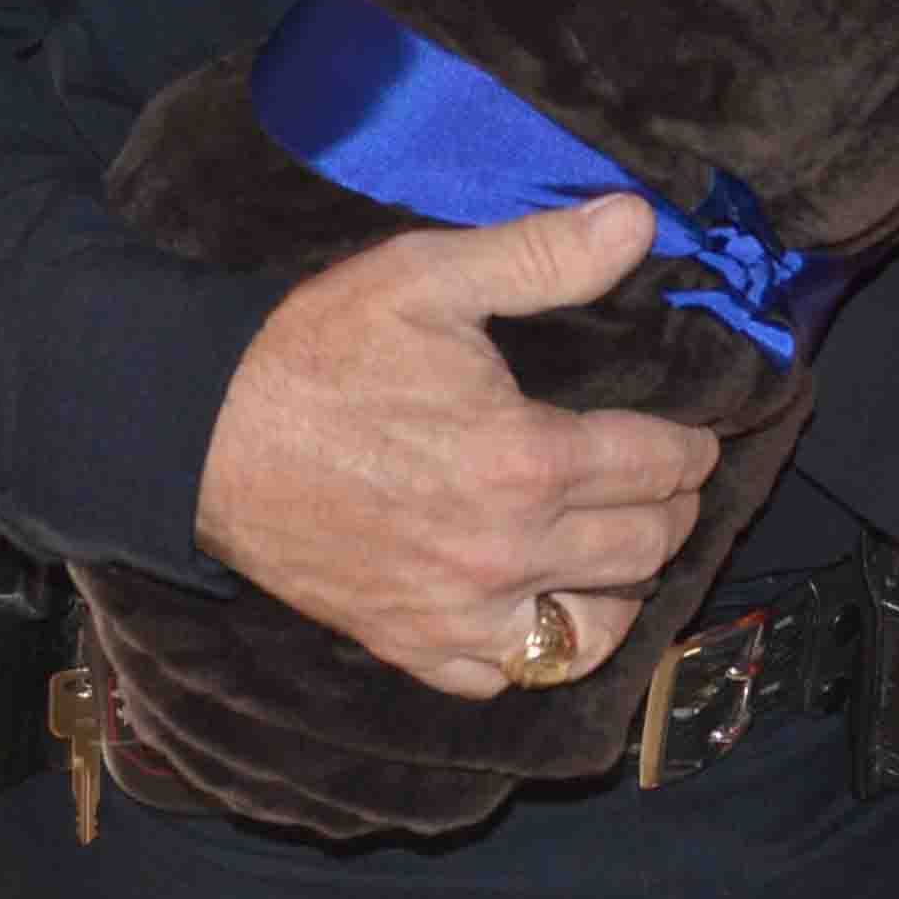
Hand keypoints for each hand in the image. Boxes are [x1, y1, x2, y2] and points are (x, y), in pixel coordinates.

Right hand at [189, 195, 720, 696]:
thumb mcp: (429, 277)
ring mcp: (460, 614)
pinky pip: (510, 677)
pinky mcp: (412, 646)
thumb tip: (637, 222)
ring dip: (627, 586)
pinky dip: (544, 650)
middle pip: (645, 548)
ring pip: (596, 629)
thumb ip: (544, 256)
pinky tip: (547, 606)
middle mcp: (507, 553)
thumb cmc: (316, 350)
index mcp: (526, 461)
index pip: (659, 468)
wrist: (202, 434)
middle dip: (673, 509)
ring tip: (623, 544)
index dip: (692, 448)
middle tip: (668, 481)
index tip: (696, 436)